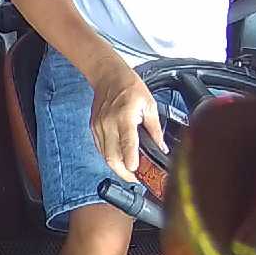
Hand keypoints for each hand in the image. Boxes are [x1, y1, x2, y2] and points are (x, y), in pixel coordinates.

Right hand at [88, 57, 168, 182]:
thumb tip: (161, 147)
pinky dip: (110, 156)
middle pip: (112, 157)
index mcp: (125, 117)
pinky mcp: (94, 128)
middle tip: (135, 178)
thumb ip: (155, 129)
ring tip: (129, 170)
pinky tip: (119, 157)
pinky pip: (100, 149)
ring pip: (105, 156)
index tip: (137, 172)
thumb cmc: (130, 87)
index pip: (127, 144)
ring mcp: (99, 127)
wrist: (108, 76)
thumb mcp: (150, 105)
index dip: (131, 161)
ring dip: (117, 166)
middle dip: (123, 172)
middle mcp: (108, 123)